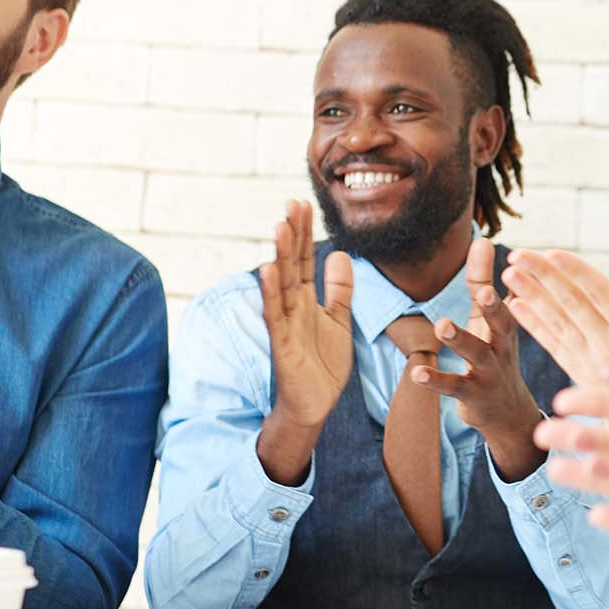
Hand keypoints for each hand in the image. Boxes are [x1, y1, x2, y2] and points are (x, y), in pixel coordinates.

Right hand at [256, 201, 351, 483]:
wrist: (314, 405)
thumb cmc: (322, 364)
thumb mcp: (339, 320)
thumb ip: (339, 290)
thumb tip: (340, 254)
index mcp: (306, 301)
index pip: (304, 260)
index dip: (304, 233)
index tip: (302, 204)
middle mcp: (292, 307)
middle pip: (291, 265)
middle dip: (292, 235)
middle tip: (291, 202)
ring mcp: (285, 325)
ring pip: (281, 285)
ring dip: (280, 256)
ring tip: (279, 226)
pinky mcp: (282, 344)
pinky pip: (275, 315)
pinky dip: (271, 293)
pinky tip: (268, 270)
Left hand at [414, 236, 545, 481]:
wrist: (509, 413)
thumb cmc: (497, 356)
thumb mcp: (491, 321)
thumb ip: (482, 282)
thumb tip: (482, 240)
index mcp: (507, 328)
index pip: (506, 301)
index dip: (509, 284)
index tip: (509, 265)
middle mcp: (503, 348)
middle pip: (502, 326)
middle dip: (494, 309)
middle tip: (485, 292)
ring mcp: (490, 373)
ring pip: (477, 354)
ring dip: (460, 339)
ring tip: (442, 325)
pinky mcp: (473, 396)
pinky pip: (453, 387)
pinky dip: (435, 380)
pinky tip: (416, 373)